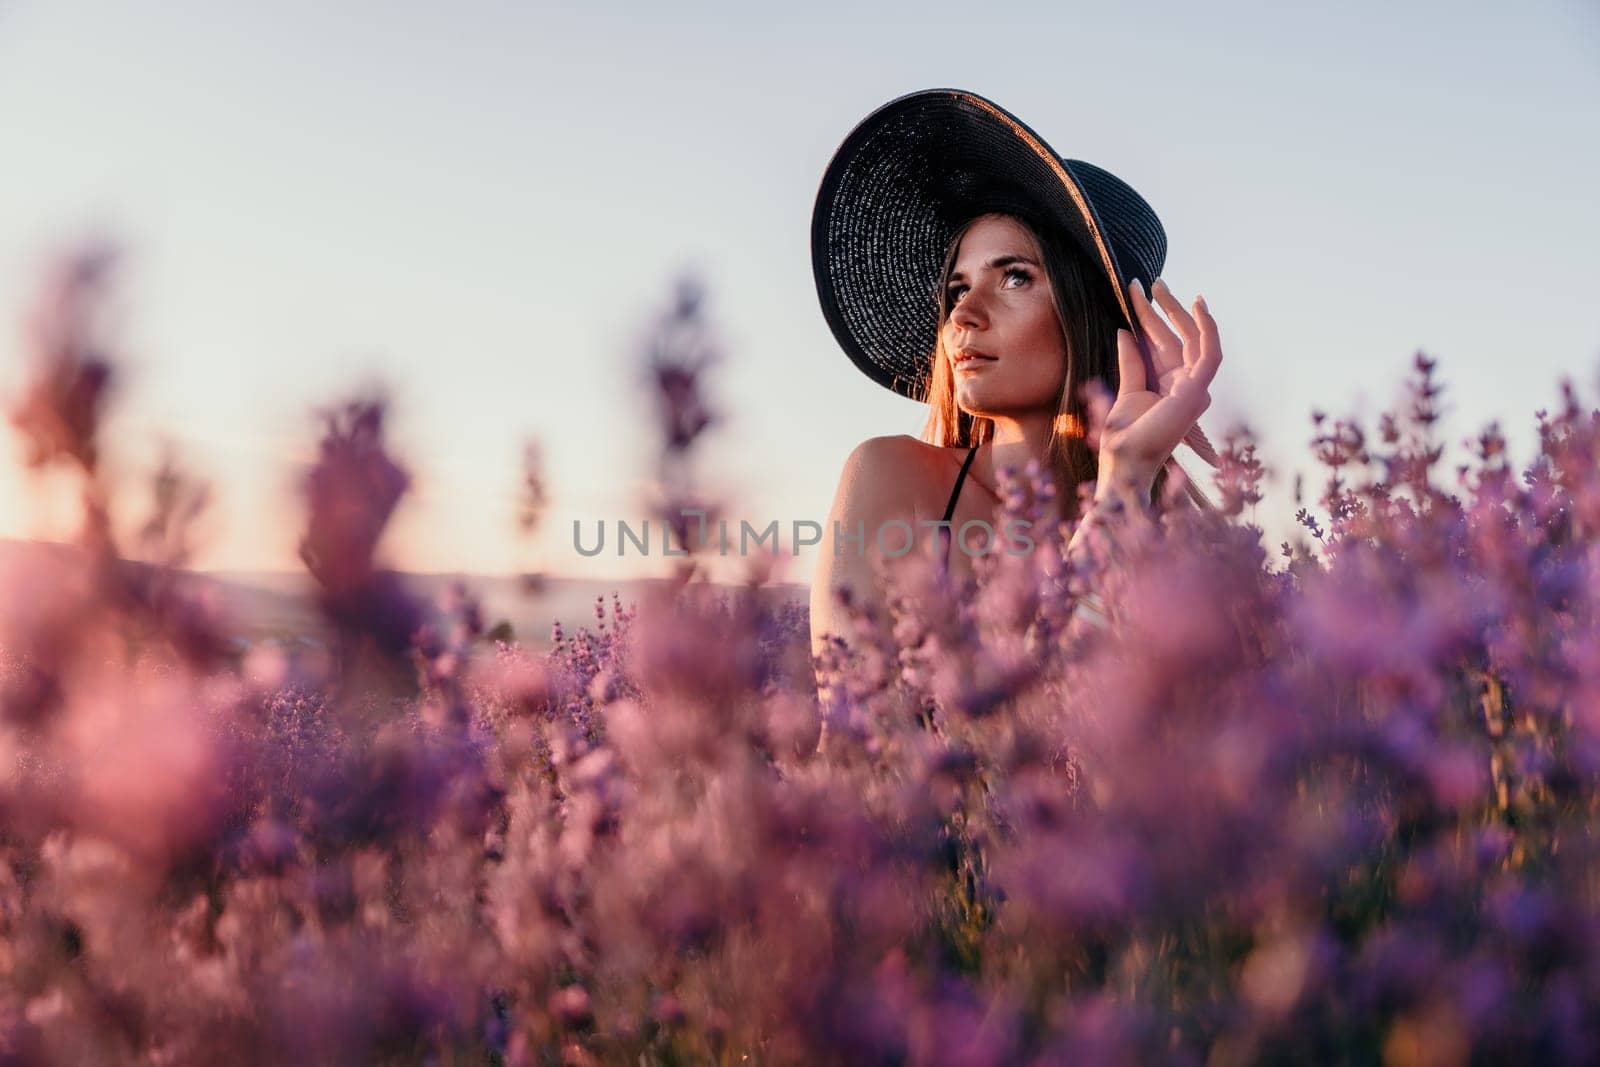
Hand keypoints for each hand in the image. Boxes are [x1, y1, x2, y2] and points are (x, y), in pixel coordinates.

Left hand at [1086, 278, 1222, 499]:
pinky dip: (1208, 328)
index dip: (1151, 318)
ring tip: (1159, 285)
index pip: (1162, 344)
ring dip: (1177, 310)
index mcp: (1167, 388)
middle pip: (1176, 337)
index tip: (1136, 294)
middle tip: (1145, 281)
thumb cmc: (1123, 439)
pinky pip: (1211, 353)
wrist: (1125, 464)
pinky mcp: (1197, 390)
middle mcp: (1184, 386)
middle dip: (1162, 308)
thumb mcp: (1125, 392)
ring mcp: (1194, 389)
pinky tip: (1198, 306)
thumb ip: (1131, 362)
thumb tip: (1125, 331)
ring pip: (1193, 339)